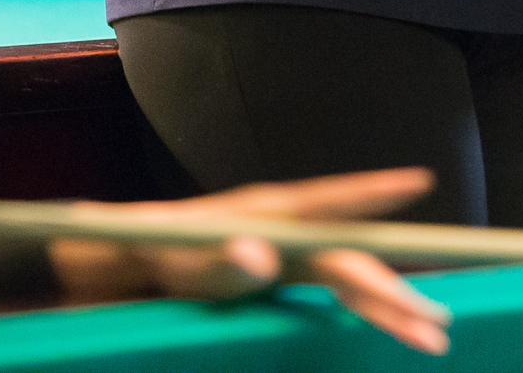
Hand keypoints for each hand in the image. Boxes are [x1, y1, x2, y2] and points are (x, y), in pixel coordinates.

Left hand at [46, 167, 450, 355]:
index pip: (317, 206)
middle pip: (342, 258)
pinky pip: (319, 297)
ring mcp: (268, 260)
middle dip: (390, 290)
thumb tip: (262, 256)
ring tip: (429, 338)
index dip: (366, 195)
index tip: (415, 183)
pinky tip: (387, 324)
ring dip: (383, 307)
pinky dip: (357, 313)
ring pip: (339, 281)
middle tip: (435, 326)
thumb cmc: (114, 257)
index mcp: (245, 216)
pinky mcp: (261, 287)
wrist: (87, 267)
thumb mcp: (150, 260)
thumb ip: (204, 262)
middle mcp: (267, 233)